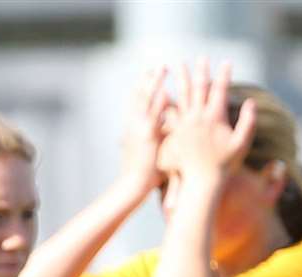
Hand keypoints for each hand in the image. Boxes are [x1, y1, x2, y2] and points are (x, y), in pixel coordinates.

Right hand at [120, 65, 171, 197]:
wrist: (133, 185)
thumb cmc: (144, 173)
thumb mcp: (151, 150)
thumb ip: (158, 136)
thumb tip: (168, 128)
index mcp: (133, 128)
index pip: (137, 103)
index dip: (142, 88)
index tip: (147, 76)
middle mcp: (134, 125)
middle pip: (140, 97)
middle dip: (147, 81)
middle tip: (154, 67)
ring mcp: (139, 129)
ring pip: (146, 100)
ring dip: (154, 83)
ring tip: (162, 68)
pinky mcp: (147, 136)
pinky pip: (154, 115)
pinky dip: (158, 101)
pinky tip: (165, 89)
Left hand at [158, 59, 255, 182]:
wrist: (201, 181)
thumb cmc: (225, 164)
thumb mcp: (242, 143)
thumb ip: (248, 122)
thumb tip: (251, 102)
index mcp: (215, 118)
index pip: (220, 90)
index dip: (224, 74)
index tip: (226, 61)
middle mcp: (198, 118)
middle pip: (200, 88)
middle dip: (202, 71)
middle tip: (202, 57)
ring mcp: (185, 124)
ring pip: (182, 96)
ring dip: (182, 79)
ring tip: (179, 66)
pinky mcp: (175, 132)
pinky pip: (169, 112)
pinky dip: (166, 99)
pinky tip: (162, 90)